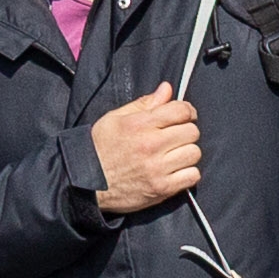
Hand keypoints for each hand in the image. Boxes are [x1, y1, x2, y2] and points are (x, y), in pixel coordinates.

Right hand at [88, 84, 205, 216]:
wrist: (84, 183)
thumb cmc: (99, 149)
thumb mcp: (115, 119)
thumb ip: (144, 103)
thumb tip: (167, 89)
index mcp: (138, 124)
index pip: (181, 110)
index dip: (186, 110)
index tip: (183, 115)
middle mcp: (150, 145)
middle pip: (191, 131)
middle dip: (186, 131)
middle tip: (175, 136)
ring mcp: (157, 168)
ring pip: (194, 153)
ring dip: (187, 152)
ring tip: (173, 154)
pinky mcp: (162, 188)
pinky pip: (193, 176)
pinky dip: (187, 173)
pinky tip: (174, 170)